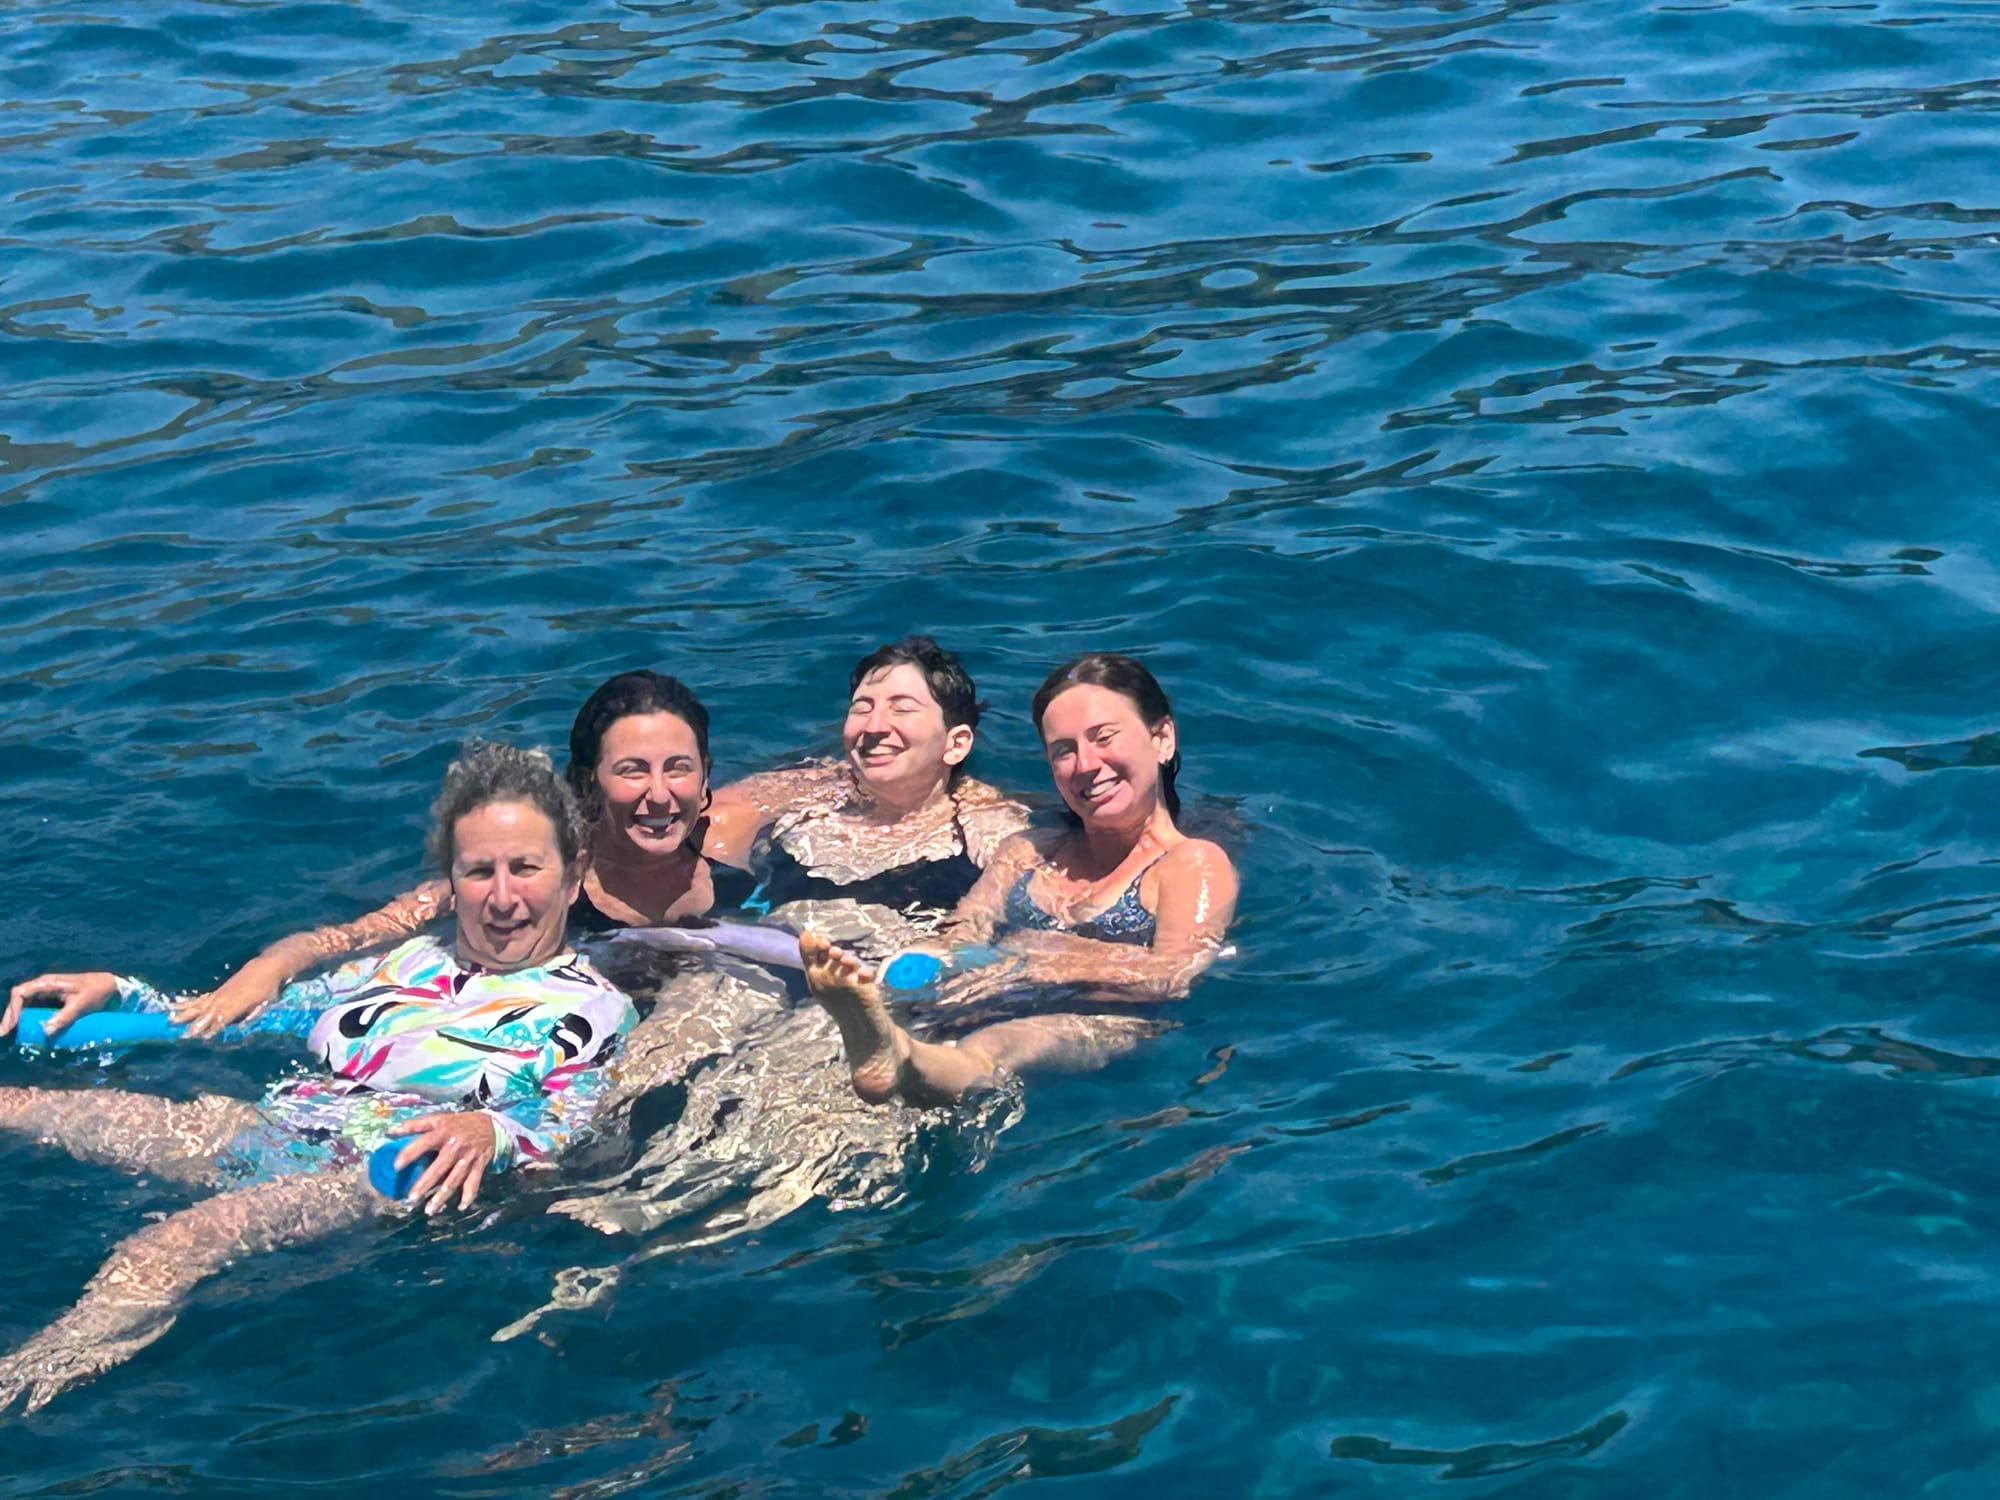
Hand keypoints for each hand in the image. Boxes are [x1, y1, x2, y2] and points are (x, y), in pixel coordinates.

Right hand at [3, 972, 119, 1040]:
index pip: (21, 993)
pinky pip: (34, 1008)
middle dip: (10, 1017)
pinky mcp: (51, 1000)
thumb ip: (65, 1017)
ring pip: (24, 1005)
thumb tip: (46, 1031)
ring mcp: (46, 993)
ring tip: (9, 1035)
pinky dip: (26, 1019)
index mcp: (48, 983)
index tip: (11, 1026)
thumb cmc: (96, 991)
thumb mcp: (81, 1004)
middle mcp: (43, 986)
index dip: (13, 1009)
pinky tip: (23, 1031)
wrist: (110, 985)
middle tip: (4, 1035)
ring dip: (16, 1019)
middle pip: (18, 1000)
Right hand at [171, 957, 283, 1037]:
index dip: (211, 1030)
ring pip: (198, 1006)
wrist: (264, 967)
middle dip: (194, 1026)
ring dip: (184, 1014)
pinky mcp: (216, 991)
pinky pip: (198, 997)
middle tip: (181, 1036)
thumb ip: (252, 1017)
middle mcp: (223, 1000)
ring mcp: (218, 994)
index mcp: (236, 1006)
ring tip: (169, 1020)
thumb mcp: (265, 1005)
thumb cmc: (267, 989)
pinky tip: (174, 1002)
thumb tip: (239, 1028)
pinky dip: (186, 1001)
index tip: (200, 1039)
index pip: (221, 1021)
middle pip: (206, 1015)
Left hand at [386, 1111, 498, 1214]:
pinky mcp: (479, 1165)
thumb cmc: (460, 1123)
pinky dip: (468, 1195)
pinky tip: (461, 1207)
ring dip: (442, 1196)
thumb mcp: (439, 1118)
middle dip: (425, 1184)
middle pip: (439, 1168)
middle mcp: (455, 1146)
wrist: (491, 1125)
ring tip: (430, 1210)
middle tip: (411, 1199)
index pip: (424, 1142)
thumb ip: (416, 1124)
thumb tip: (391, 1130)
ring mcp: (468, 1158)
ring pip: (454, 1180)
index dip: (410, 1153)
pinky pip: (473, 1182)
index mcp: (444, 1132)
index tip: (396, 1166)